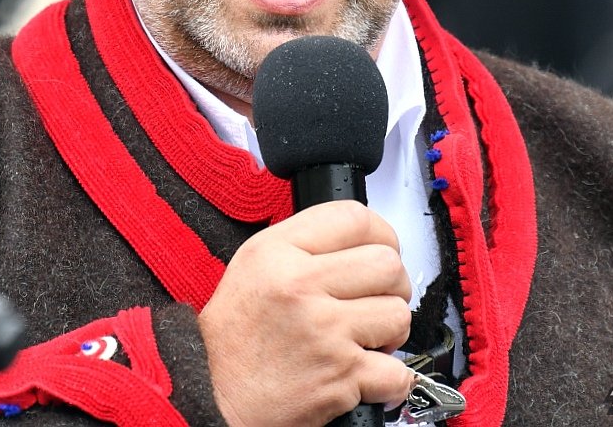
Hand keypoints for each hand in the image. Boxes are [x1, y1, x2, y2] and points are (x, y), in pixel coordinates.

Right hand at [198, 200, 414, 426]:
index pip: (355, 219)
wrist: (213, 394)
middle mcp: (300, 285)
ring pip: (398, 314)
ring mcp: (324, 331)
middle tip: (376, 298)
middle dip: (392, 284)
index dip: (382, 233)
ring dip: (391, 330)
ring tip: (367, 336)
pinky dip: (391, 378)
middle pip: (387, 264)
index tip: (383, 247)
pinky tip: (368, 372)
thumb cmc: (234, 335)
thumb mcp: (254, 263)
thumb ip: (304, 242)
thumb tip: (361, 238)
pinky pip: (397, 371)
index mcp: (279, 251)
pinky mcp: (340, 376)